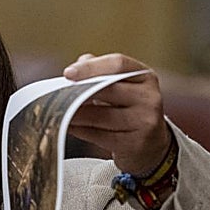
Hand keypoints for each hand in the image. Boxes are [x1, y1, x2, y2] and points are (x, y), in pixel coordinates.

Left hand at [63, 53, 172, 175]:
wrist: (152, 146)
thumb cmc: (130, 111)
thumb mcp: (122, 88)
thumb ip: (102, 73)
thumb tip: (79, 63)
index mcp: (146, 77)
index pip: (118, 64)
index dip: (91, 67)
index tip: (68, 73)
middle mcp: (150, 97)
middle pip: (109, 90)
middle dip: (79, 92)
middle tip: (57, 95)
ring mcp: (145, 122)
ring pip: (102, 116)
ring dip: (74, 114)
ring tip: (57, 111)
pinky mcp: (135, 144)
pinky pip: (100, 136)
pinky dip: (80, 131)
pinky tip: (67, 126)